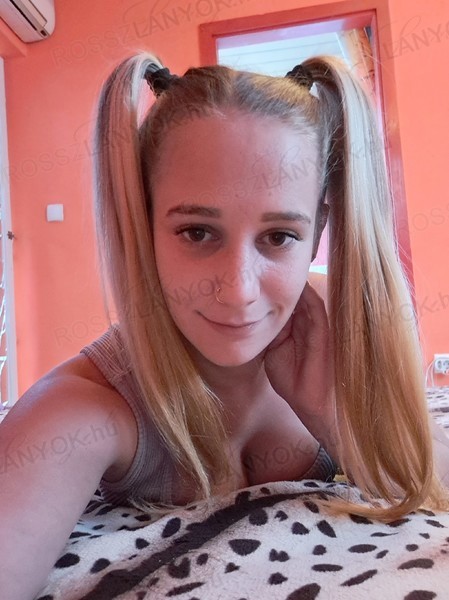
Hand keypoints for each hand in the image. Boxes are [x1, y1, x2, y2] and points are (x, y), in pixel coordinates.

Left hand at [264, 282, 335, 452]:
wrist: (317, 405)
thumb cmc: (295, 381)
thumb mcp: (273, 352)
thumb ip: (267, 333)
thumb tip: (249, 315)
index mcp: (294, 324)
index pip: (281, 299)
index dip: (268, 286)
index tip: (252, 271)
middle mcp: (306, 319)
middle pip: (291, 292)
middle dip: (277, 278)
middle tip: (263, 260)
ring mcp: (316, 323)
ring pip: (302, 296)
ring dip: (290, 284)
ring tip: (276, 265)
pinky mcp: (323, 330)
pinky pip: (314, 308)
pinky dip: (304, 295)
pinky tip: (294, 285)